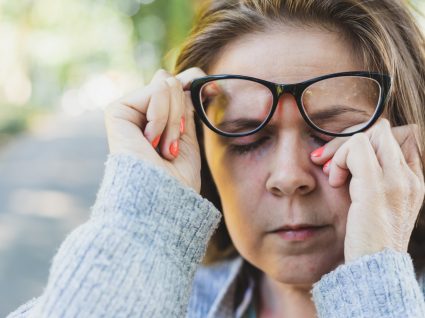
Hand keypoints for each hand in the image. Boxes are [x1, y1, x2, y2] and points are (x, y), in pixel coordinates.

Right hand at [104, 67, 206, 192]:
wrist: (162, 197)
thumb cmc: (177, 176)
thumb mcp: (187, 134)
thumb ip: (185, 105)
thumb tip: (193, 76)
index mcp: (157, 117)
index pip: (177, 84)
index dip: (195, 82)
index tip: (213, 90)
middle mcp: (141, 112)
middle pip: (172, 81)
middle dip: (182, 114)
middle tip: (173, 145)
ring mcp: (128, 110)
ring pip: (166, 84)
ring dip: (173, 121)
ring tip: (163, 148)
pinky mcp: (117, 110)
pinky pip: (156, 92)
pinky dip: (162, 119)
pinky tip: (150, 141)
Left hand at [310, 118, 424, 262]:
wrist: (374, 270)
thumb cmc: (368, 238)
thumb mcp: (373, 202)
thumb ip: (369, 177)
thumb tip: (348, 154)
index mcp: (413, 180)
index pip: (401, 136)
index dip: (370, 140)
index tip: (349, 159)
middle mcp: (409, 178)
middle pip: (383, 131)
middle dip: (351, 140)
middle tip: (331, 162)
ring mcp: (396, 182)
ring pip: (370, 135)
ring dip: (343, 149)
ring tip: (333, 174)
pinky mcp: (376, 189)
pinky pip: (357, 149)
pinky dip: (340, 158)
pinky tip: (334, 180)